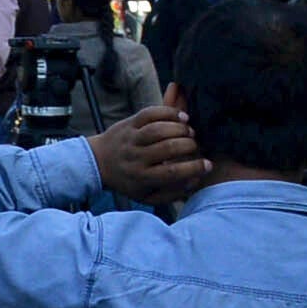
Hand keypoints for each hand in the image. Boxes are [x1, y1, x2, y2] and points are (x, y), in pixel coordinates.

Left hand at [87, 107, 211, 205]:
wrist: (98, 162)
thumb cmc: (129, 181)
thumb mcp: (147, 196)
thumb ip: (171, 193)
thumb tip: (195, 181)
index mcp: (142, 177)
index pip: (172, 173)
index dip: (194, 168)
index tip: (208, 164)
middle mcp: (136, 157)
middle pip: (168, 148)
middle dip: (189, 145)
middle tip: (196, 145)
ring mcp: (132, 138)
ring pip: (159, 129)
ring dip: (180, 128)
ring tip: (190, 131)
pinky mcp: (130, 122)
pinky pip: (150, 113)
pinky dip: (168, 112)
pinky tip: (182, 116)